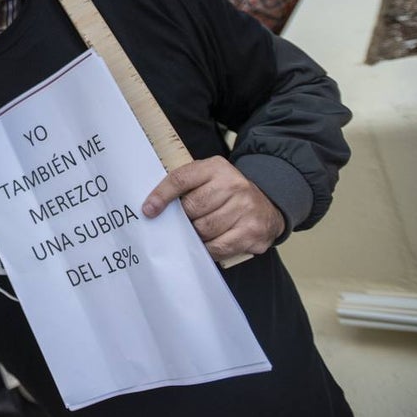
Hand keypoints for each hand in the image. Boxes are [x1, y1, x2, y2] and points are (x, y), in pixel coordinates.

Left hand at [142, 157, 284, 261]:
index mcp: (216, 168)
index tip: (148, 210)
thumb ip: (185, 185)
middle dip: (185, 218)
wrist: (268, 204)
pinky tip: (209, 242)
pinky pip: (218, 246)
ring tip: (201, 230)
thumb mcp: (209, 178)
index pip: (181, 179)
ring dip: (197, 234)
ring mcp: (245, 208)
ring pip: (204, 229)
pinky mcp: (252, 232)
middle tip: (187, 220)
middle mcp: (234, 185)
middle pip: (192, 207)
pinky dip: (208, 248)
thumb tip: (153, 206)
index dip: (162, 195)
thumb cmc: (227, 192)